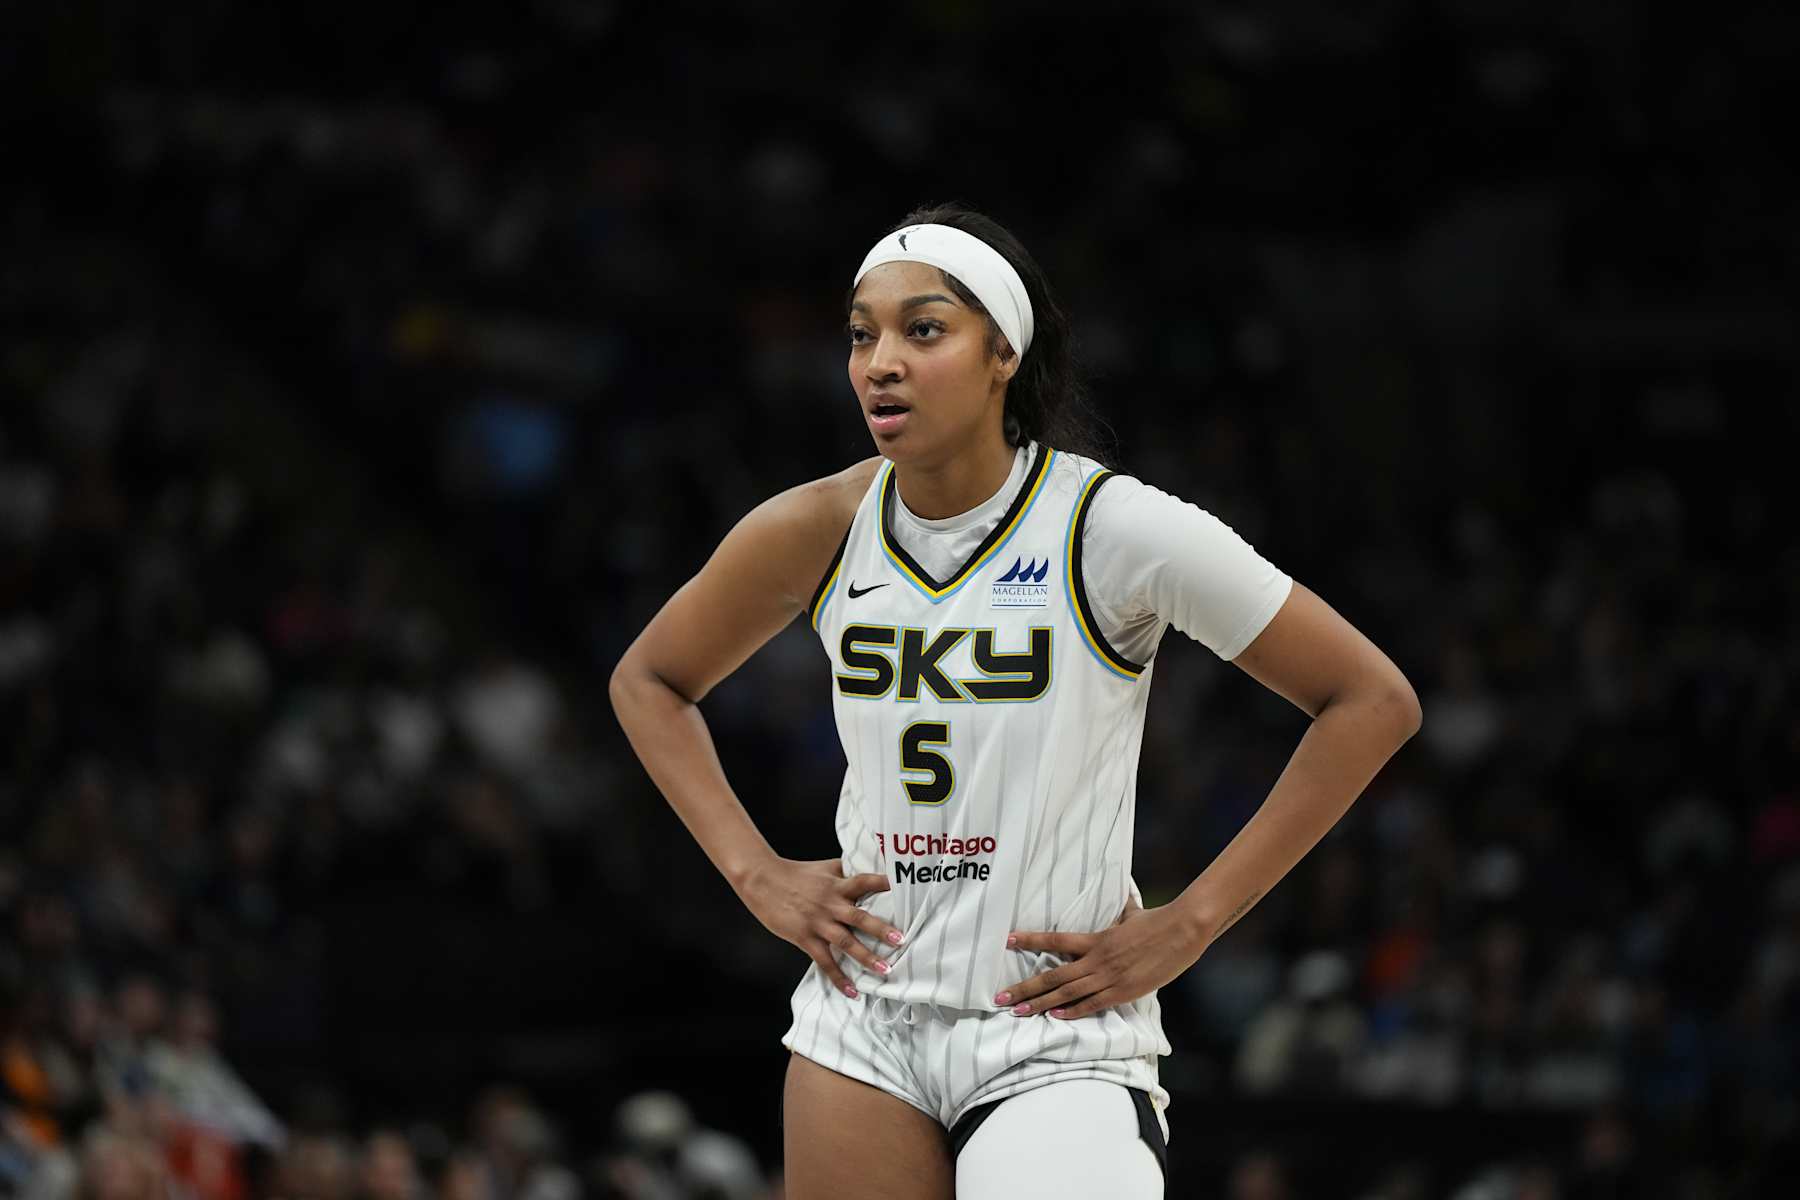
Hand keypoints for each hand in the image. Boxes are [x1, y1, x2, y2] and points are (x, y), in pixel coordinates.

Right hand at [738, 856, 902, 998]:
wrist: (762, 880)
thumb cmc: (795, 873)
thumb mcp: (824, 868)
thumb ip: (845, 870)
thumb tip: (868, 865)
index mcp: (837, 884)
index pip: (865, 882)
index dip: (884, 884)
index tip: (904, 890)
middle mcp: (830, 904)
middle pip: (859, 917)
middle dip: (881, 930)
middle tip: (901, 940)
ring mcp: (818, 922)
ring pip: (845, 942)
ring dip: (866, 957)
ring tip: (885, 970)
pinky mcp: (805, 937)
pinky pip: (825, 961)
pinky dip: (839, 978)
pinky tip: (852, 992)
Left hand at [996, 896, 1203, 1019]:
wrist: (1181, 931)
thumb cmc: (1156, 921)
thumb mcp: (1131, 913)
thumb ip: (1120, 908)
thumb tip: (1121, 892)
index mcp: (1095, 939)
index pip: (1055, 940)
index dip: (1030, 941)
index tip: (1007, 941)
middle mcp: (1096, 959)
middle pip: (1052, 976)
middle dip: (1024, 988)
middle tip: (1000, 998)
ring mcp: (1108, 977)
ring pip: (1066, 994)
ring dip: (1040, 1004)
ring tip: (1019, 1012)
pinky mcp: (1123, 992)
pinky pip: (1092, 1004)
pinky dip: (1072, 1012)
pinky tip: (1055, 1017)